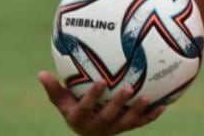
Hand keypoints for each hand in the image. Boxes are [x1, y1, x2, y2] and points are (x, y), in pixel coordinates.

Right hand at [38, 71, 165, 134]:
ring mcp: (113, 129)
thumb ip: (54, 89)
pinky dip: (151, 115)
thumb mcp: (61, 101)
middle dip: (119, 103)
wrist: (88, 131)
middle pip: (109, 116)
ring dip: (138, 110)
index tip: (100, 81)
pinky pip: (140, 123)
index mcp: (79, 118)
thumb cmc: (73, 108)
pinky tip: (163, 104)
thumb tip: (40, 73)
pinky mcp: (126, 129)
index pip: (86, 107)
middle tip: (129, 87)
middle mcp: (97, 126)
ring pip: (127, 122)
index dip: (93, 96)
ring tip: (147, 97)